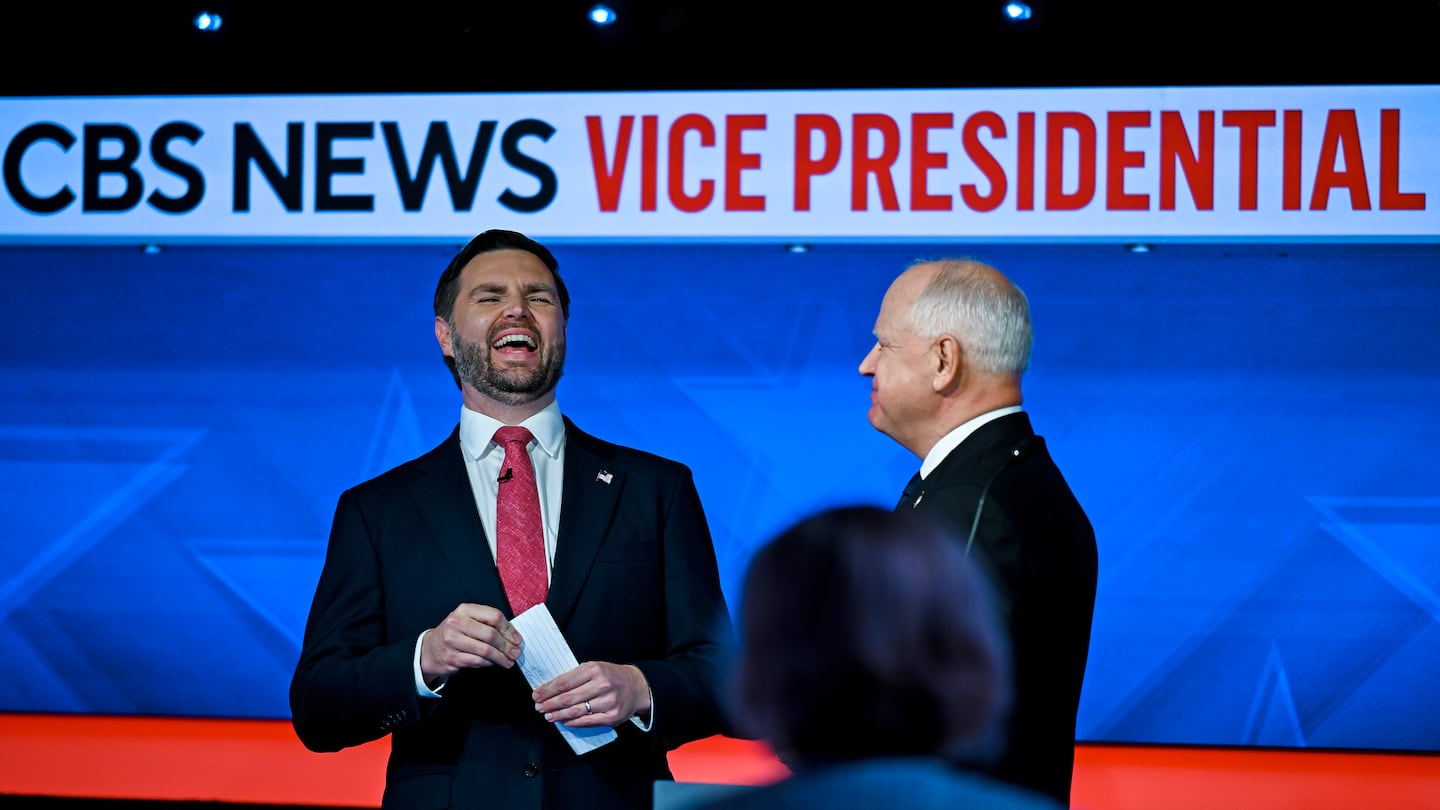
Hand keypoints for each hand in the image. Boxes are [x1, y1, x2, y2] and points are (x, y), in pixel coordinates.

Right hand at [420, 603, 521, 683]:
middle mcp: (457, 623)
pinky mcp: (452, 657)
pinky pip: (477, 661)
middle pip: (490, 634)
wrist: (430, 649)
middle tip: (515, 653)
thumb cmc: (455, 633)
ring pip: (485, 650)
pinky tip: (494, 664)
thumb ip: (488, 624)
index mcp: (465, 610)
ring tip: (508, 662)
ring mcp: (452, 641)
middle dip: (506, 646)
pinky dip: (489, 663)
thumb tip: (513, 637)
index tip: (517, 639)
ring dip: (500, 658)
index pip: (493, 616)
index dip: (509, 629)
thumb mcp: (469, 621)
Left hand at [532, 662, 650, 726]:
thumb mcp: (594, 668)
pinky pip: (587, 721)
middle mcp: (602, 685)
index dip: (548, 690)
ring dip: (558, 715)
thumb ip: (575, 677)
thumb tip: (550, 689)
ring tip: (548, 715)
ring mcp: (608, 702)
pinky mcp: (612, 716)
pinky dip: (573, 722)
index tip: (536, 694)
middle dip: (550, 704)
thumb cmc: (611, 676)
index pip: (564, 682)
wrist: (637, 686)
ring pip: (576, 711)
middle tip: (539, 707)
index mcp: (595, 669)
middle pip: (568, 698)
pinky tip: (564, 721)